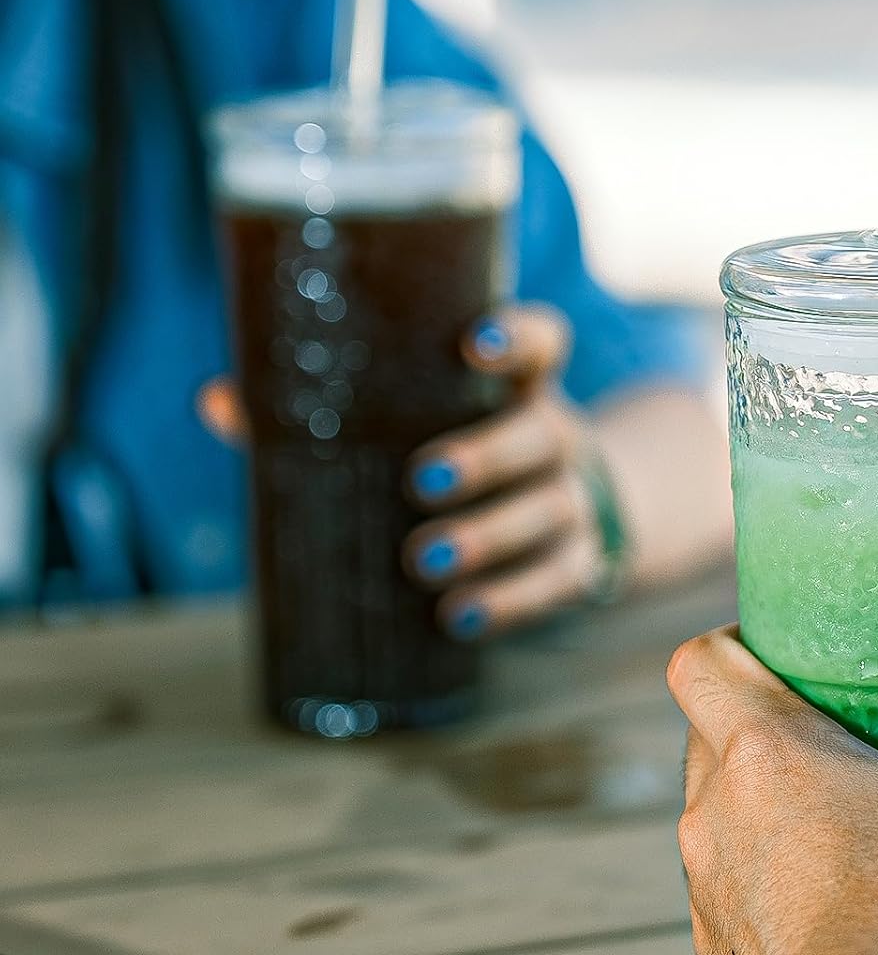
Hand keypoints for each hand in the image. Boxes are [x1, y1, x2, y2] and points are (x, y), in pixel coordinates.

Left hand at [200, 304, 607, 638]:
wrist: (568, 519)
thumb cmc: (458, 452)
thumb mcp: (420, 424)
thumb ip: (329, 410)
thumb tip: (219, 399)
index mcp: (520, 387)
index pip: (544, 344)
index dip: (519, 338)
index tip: (474, 343)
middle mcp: (557, 437)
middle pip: (541, 435)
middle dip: (485, 457)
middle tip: (419, 481)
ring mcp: (574, 501)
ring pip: (547, 511)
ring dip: (488, 536)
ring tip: (425, 561)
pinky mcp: (581, 562)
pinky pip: (557, 582)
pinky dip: (510, 601)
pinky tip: (460, 616)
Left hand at [666, 628, 877, 954]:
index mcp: (765, 756)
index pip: (699, 664)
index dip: (733, 644)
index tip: (784, 651)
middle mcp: (714, 819)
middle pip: (706, 737)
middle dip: (758, 723)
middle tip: (838, 727)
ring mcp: (708, 899)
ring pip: (714, 823)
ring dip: (759, 811)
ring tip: (842, 819)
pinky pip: (727, 904)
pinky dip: (765, 892)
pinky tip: (831, 910)